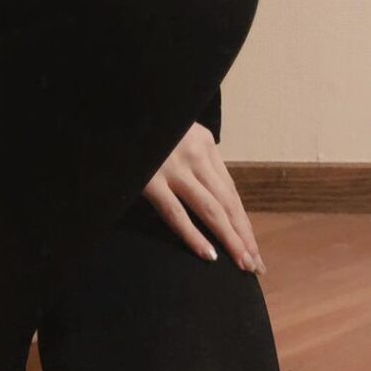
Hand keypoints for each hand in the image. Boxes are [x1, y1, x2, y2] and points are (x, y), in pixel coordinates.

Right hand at [142, 123, 267, 274]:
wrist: (114, 105)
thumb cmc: (140, 124)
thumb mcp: (172, 131)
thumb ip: (186, 154)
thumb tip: (198, 187)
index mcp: (203, 141)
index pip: (229, 189)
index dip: (242, 220)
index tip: (252, 244)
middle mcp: (195, 154)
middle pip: (227, 202)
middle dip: (244, 235)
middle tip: (256, 264)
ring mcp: (173, 167)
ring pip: (211, 209)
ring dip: (230, 239)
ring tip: (243, 264)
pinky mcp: (150, 180)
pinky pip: (176, 213)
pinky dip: (194, 235)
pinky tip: (209, 254)